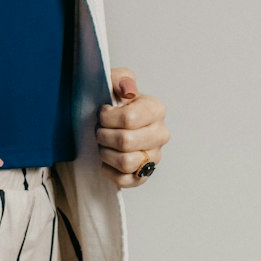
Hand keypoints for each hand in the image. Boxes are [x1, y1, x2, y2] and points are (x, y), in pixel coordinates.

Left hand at [96, 69, 169, 188]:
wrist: (112, 120)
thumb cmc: (114, 100)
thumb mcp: (115, 81)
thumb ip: (121, 79)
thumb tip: (128, 91)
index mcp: (156, 109)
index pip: (128, 119)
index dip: (107, 117)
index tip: (102, 112)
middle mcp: (160, 134)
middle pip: (126, 142)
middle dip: (104, 135)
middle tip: (99, 130)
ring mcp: (154, 156)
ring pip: (126, 163)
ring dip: (106, 153)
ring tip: (103, 144)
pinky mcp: (145, 174)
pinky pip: (125, 180)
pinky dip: (110, 170)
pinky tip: (106, 159)